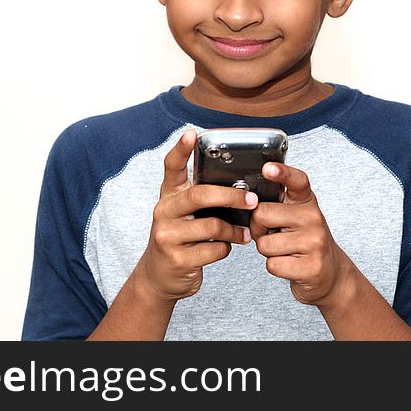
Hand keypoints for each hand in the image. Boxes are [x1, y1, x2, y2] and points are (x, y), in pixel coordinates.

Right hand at [135, 129, 257, 302]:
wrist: (158, 277)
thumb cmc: (180, 238)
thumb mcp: (183, 214)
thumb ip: (201, 198)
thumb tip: (241, 185)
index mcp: (168, 196)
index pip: (171, 167)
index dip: (181, 149)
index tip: (192, 133)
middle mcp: (164, 212)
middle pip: (200, 195)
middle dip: (231, 196)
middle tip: (252, 199)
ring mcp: (168, 237)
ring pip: (212, 226)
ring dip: (235, 231)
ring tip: (246, 234)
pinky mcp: (178, 259)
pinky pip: (214, 250)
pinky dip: (226, 249)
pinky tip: (226, 248)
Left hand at [249, 162, 350, 306]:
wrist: (330, 272)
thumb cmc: (304, 240)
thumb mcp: (296, 215)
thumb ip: (278, 204)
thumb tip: (249, 200)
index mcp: (306, 201)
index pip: (297, 180)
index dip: (281, 172)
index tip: (268, 168)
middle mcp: (313, 217)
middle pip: (262, 214)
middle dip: (258, 228)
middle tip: (271, 233)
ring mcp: (314, 242)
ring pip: (264, 244)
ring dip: (267, 251)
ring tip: (283, 249)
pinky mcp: (311, 267)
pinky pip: (273, 264)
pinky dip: (275, 266)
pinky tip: (289, 263)